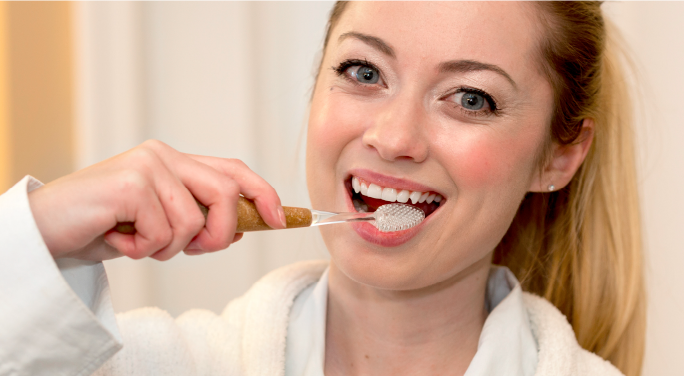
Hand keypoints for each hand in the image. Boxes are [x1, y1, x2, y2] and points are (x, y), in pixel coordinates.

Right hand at [27, 140, 285, 260]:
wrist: (49, 231)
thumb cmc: (106, 226)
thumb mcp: (161, 224)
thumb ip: (198, 218)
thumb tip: (244, 226)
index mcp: (175, 162)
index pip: (232, 170)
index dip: (262, 192)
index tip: (279, 219)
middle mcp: (164, 156)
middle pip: (225, 193)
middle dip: (220, 233)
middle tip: (196, 250)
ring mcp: (147, 166)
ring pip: (194, 221)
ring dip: (169, 248)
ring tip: (139, 242)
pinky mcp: (130, 184)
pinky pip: (164, 232)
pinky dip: (145, 250)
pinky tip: (120, 239)